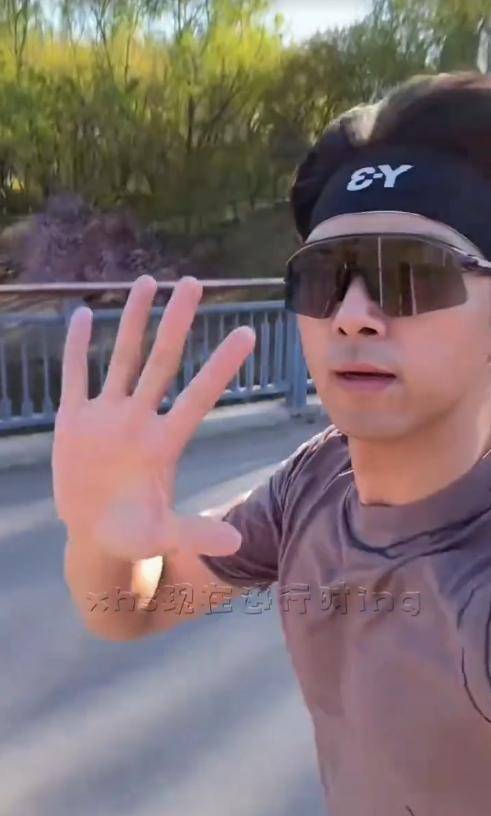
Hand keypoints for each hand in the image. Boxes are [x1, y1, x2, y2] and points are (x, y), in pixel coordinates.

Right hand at [52, 275, 255, 560]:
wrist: (94, 535)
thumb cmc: (134, 536)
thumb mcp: (161, 536)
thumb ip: (195, 533)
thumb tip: (236, 543)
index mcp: (164, 444)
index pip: (198, 396)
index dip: (221, 366)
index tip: (248, 332)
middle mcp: (140, 421)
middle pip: (162, 361)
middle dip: (177, 322)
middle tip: (194, 283)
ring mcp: (107, 417)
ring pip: (122, 358)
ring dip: (132, 320)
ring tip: (148, 281)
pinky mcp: (75, 420)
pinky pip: (75, 377)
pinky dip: (76, 347)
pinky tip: (81, 314)